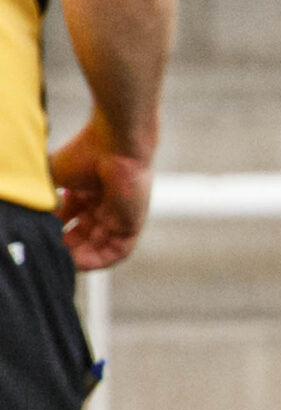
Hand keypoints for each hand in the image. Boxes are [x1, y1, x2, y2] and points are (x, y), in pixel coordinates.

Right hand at [48, 119, 152, 269]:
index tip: (36, 238)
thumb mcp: (53, 177)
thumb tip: (21, 211)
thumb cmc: (85, 153)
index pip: (66, 221)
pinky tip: (78, 263)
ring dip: (77, 257)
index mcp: (85, 193)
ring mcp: (117, 217)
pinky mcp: (131, 225)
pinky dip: (98, 260)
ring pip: (96, 246)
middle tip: (45, 252)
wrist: (116, 146)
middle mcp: (101, 206)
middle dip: (62, 247)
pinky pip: (116, 252)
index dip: (51, 231)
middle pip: (80, 236)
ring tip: (58, 261)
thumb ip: (41, 195)